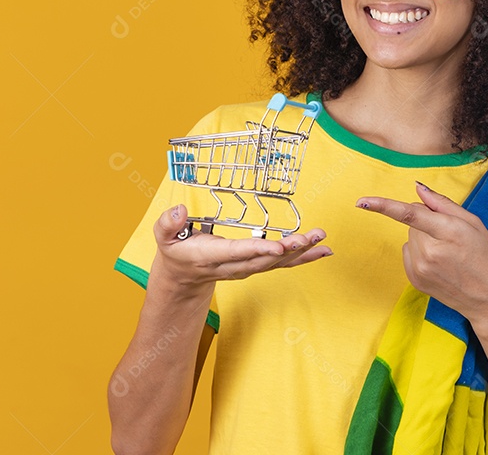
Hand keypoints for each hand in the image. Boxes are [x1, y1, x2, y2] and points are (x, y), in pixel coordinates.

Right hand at [152, 204, 331, 293]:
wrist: (183, 277)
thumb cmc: (176, 251)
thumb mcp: (163, 236)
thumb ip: (168, 224)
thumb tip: (179, 210)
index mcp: (212, 256)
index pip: (239, 252)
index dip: (259, 249)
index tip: (279, 246)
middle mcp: (234, 265)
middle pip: (265, 259)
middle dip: (289, 249)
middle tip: (309, 238)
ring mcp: (248, 268)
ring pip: (279, 262)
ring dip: (302, 252)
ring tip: (322, 240)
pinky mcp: (258, 265)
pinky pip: (283, 263)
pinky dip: (305, 257)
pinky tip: (323, 250)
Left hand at [356, 182, 487, 326]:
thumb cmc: (486, 257)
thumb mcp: (473, 223)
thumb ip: (443, 203)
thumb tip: (417, 188)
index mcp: (448, 232)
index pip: (409, 214)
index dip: (384, 205)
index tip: (362, 201)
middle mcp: (429, 252)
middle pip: (412, 220)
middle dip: (427, 221)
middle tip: (450, 236)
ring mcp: (420, 269)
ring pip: (409, 237)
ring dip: (423, 237)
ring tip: (447, 252)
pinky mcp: (414, 280)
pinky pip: (408, 252)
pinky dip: (420, 252)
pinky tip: (439, 263)